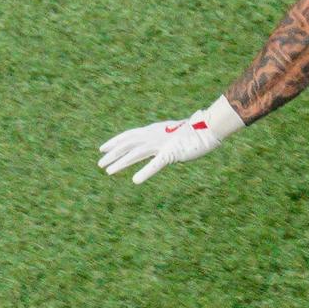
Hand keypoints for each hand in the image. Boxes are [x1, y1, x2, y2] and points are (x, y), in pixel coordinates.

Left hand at [99, 101, 240, 184]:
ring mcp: (162, 144)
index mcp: (154, 130)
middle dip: (113, 154)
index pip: (130, 135)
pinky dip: (145, 172)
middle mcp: (154, 135)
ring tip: (108, 171)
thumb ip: (165, 138)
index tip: (103, 148)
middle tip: (99, 163)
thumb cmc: (195, 130)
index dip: (115, 141)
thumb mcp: (175, 134)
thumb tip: (160, 144)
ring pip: (136, 154)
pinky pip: (155, 164)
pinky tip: (135, 180)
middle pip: (128, 144)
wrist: (209, 127)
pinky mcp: (171, 153)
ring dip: (121, 163)